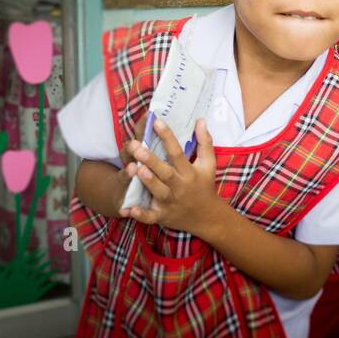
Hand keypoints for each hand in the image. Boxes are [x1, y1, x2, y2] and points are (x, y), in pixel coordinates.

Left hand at [120, 118, 220, 236]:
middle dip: (151, 160)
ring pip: (157, 191)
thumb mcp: (208, 164)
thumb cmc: (204, 186)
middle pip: (165, 172)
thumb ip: (204, 142)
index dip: (167, 136)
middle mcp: (179, 187)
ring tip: (135, 169)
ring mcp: (170, 202)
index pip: (177, 152)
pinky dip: (141, 214)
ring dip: (147, 182)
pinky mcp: (162, 216)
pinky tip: (130, 209)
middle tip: (137, 147)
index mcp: (189, 172)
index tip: (157, 121)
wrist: (207, 217)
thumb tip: (200, 120)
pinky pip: (150, 217)